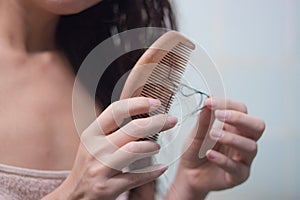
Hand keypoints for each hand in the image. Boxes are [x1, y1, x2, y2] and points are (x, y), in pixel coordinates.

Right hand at [43, 97, 176, 199]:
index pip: (116, 110)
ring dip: (152, 146)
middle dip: (156, 122)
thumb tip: (140, 113)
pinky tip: (161, 168)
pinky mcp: (108, 188)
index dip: (138, 104)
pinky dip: (152, 172)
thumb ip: (111, 130)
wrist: (74, 197)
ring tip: (157, 147)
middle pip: (132, 128)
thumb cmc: (89, 167)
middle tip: (171, 120)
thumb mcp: (93, 144)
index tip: (156, 102)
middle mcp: (95, 148)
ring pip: (135, 150)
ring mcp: (101, 169)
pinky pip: (137, 177)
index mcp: (92, 134)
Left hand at [166, 97, 264, 199]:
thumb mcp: (196, 133)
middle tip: (219, 116)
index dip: (228, 104)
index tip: (210, 102)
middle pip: (257, 126)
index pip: (241, 110)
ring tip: (213, 135)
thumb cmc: (195, 152)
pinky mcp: (238, 175)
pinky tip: (210, 154)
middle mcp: (242, 140)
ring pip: (251, 146)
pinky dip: (223, 160)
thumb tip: (209, 100)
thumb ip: (204, 119)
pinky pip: (237, 167)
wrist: (188, 174)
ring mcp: (243, 159)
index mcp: (234, 127)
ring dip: (231, 138)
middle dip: (239, 119)